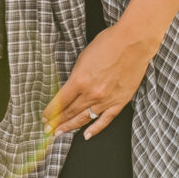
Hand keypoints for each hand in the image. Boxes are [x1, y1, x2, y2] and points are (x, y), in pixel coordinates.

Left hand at [42, 22, 157, 139]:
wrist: (133, 42)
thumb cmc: (108, 44)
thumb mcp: (83, 58)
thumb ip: (76, 76)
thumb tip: (70, 89)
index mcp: (80, 81)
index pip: (60, 101)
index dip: (50, 111)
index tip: (44, 117)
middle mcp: (92, 93)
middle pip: (70, 112)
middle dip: (57, 122)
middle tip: (48, 129)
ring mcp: (107, 99)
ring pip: (85, 118)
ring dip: (71, 127)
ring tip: (60, 133)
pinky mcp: (120, 101)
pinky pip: (105, 119)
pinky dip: (96, 129)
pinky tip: (86, 135)